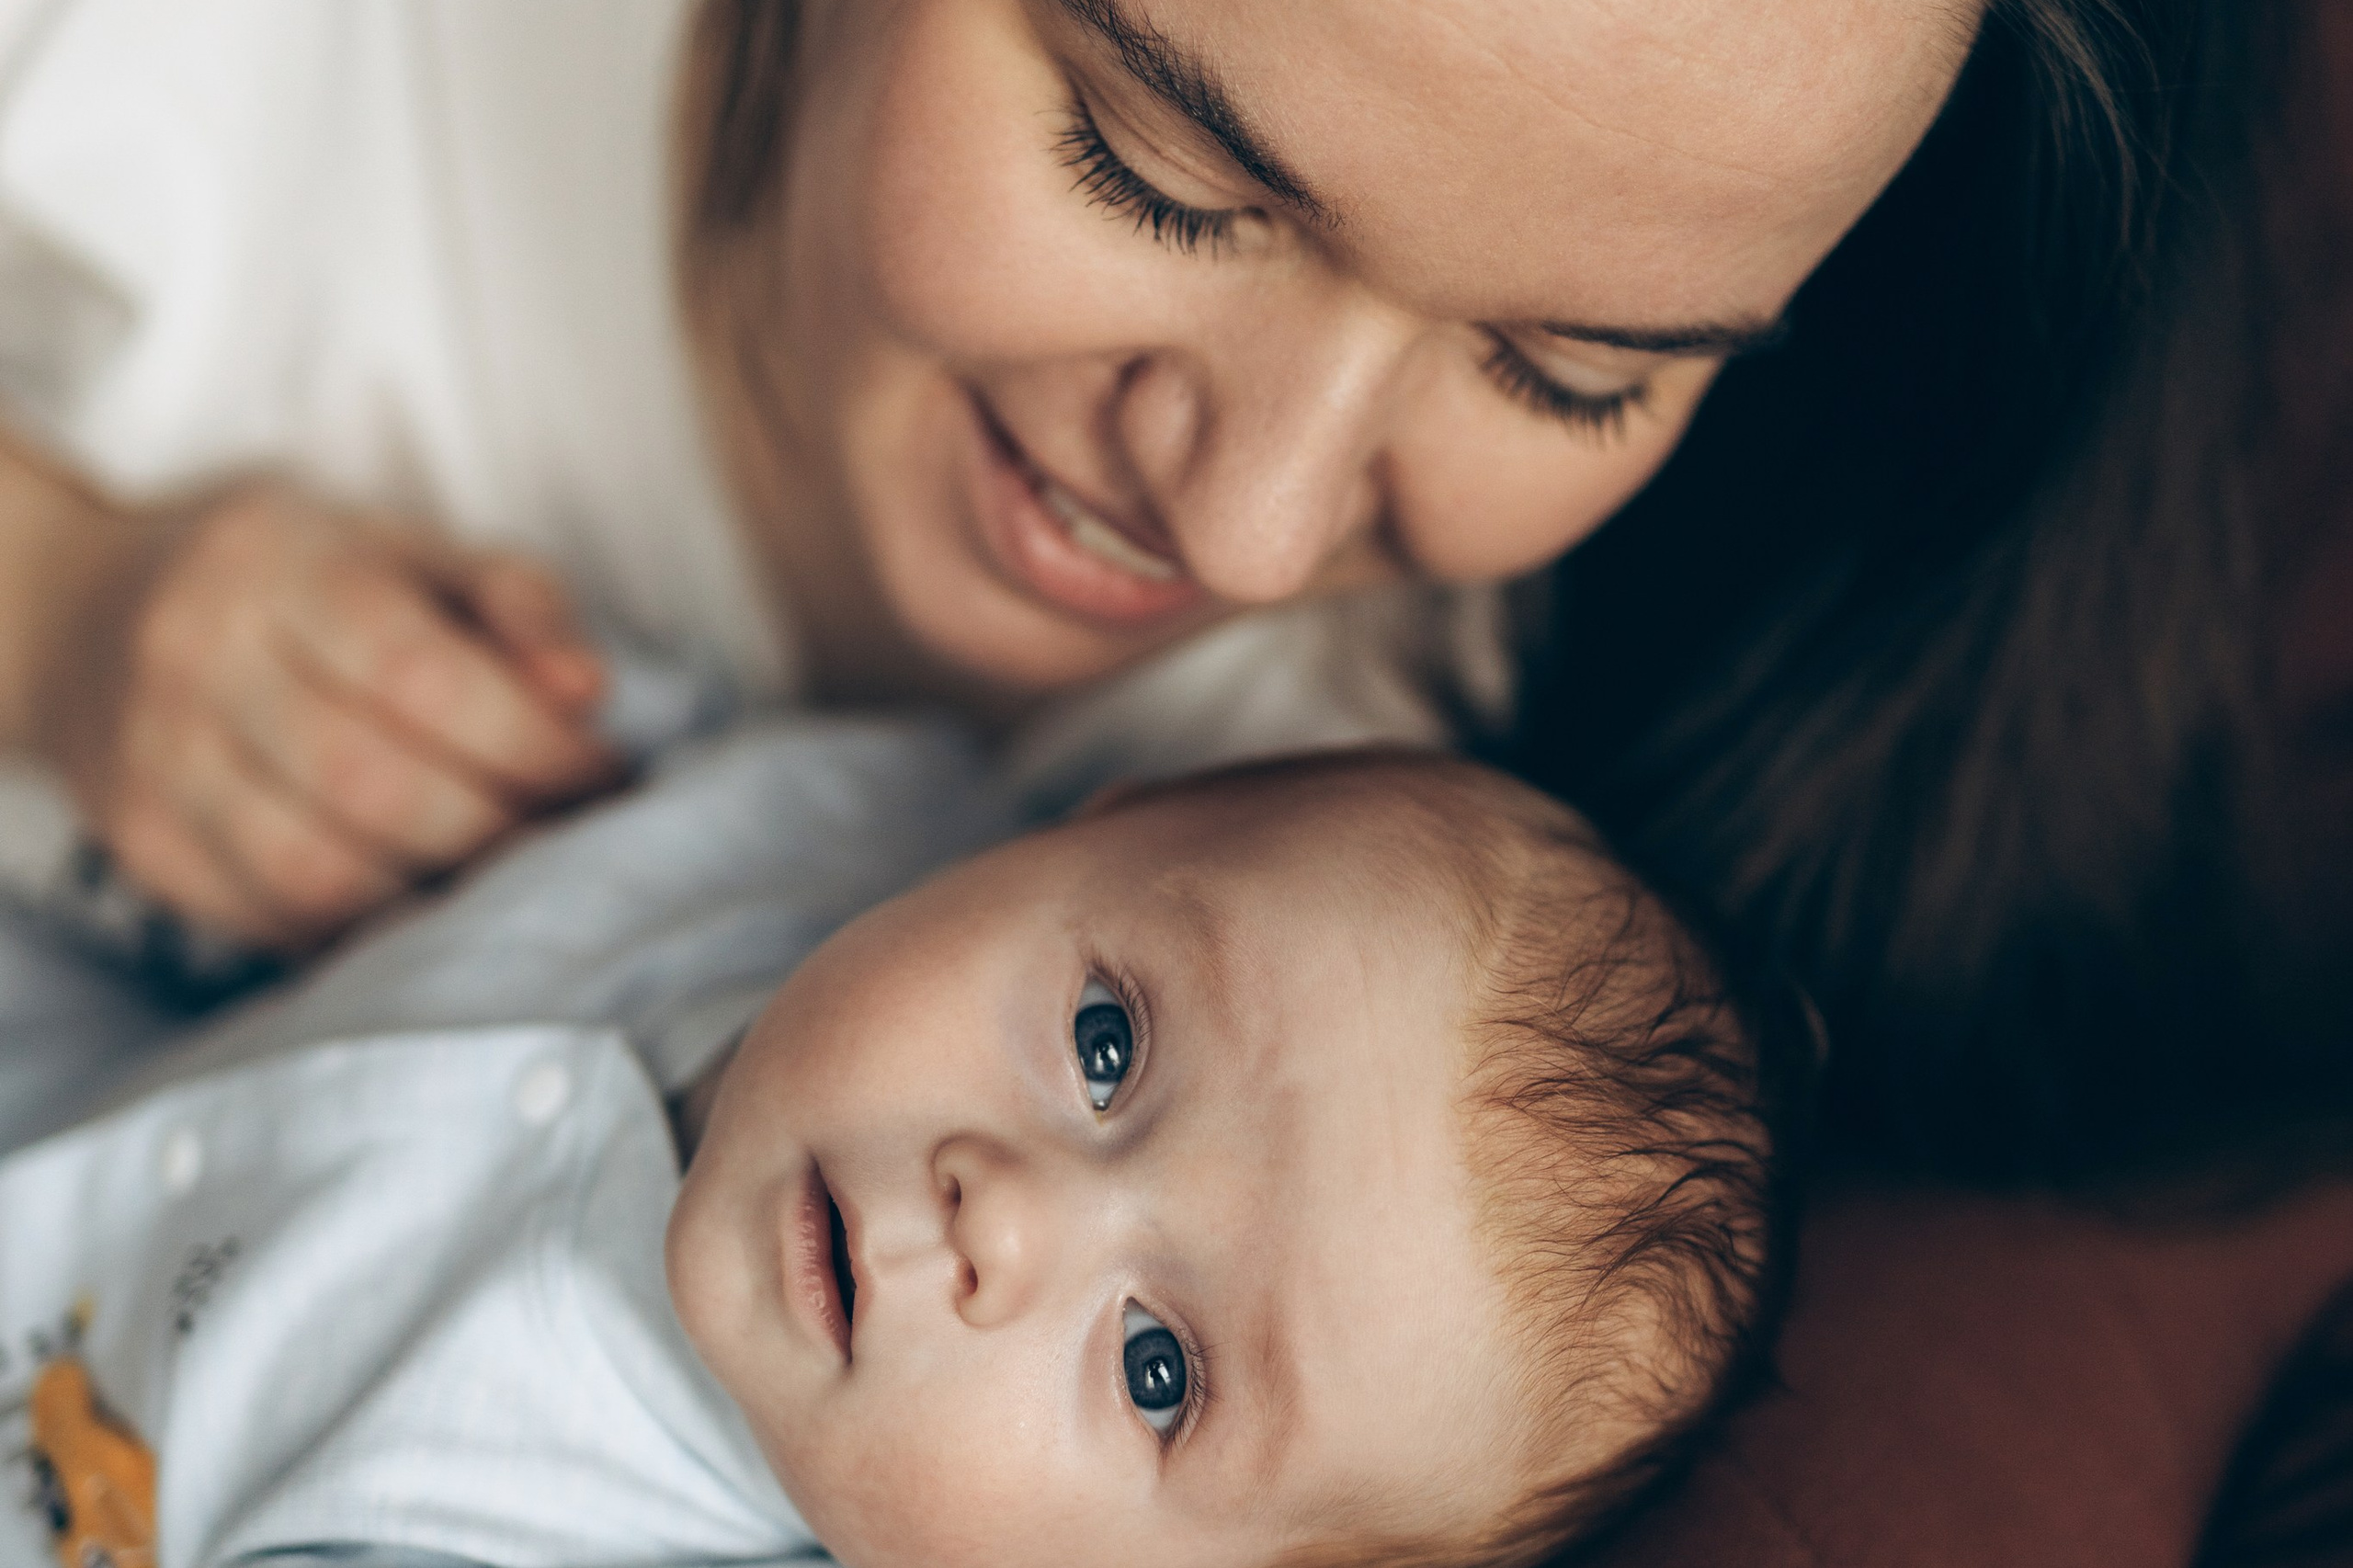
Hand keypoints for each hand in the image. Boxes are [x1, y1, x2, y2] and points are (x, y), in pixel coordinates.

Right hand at [33, 487, 622, 948]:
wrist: (92, 612)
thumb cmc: (306, 578)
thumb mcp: (409, 549)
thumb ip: (515, 600)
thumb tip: (588, 689)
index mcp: (279, 562)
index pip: (421, 674)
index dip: (532, 743)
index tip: (605, 776)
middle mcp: (198, 655)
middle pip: (372, 785)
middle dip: (500, 832)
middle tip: (572, 846)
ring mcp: (155, 759)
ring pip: (316, 873)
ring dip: (438, 901)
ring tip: (509, 889)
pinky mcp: (142, 845)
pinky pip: (268, 921)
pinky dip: (367, 934)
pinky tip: (429, 911)